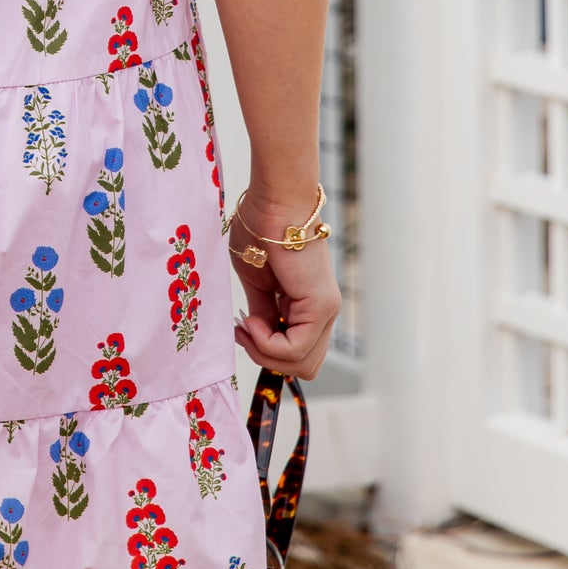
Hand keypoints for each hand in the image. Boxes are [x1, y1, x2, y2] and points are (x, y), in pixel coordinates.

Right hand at [229, 196, 340, 379]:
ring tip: (247, 326)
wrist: (273, 201)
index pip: (296, 352)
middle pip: (303, 366)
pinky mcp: (321, 306)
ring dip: (266, 353)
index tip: (241, 327)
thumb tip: (258, 334)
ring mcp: (326, 311)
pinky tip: (252, 321)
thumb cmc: (260, 229)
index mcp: (308, 306)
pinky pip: (295, 348)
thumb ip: (262, 312)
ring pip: (303, 364)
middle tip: (243, 331)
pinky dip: (268, 343)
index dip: (264, 349)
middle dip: (267, 358)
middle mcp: (323, 312)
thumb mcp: (256, 282)